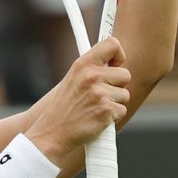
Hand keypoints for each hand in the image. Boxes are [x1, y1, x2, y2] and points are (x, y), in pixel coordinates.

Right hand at [26, 38, 131, 160]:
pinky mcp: (106, 111)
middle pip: (125, 74)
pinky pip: (122, 110)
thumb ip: (92, 69)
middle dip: (117, 86)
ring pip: (125, 95)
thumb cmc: (64, 107)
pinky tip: (97, 118)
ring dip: (114, 103)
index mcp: (82, 64)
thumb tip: (114, 62)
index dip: (118, 55)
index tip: (114, 65)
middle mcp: (91, 76)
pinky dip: (112, 117)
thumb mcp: (72, 79)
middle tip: (100, 95)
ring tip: (95, 108)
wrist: (52, 132)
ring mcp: (99, 94)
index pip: (112, 44)